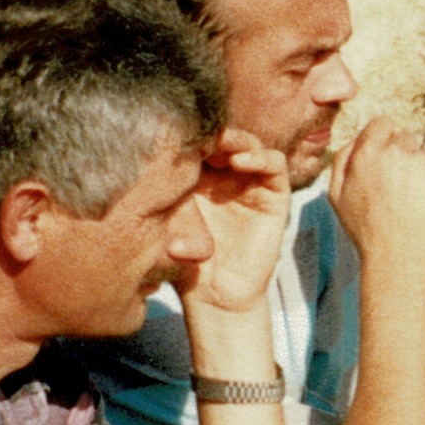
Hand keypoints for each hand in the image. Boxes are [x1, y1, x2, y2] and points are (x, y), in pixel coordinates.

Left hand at [180, 127, 293, 318]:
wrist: (213, 295)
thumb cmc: (184, 259)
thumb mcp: (167, 218)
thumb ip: (164, 188)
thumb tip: (150, 155)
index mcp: (197, 175)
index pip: (198, 139)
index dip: (189, 130)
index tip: (174, 130)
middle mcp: (226, 175)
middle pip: (224, 136)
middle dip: (212, 131)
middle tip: (199, 133)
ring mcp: (252, 183)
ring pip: (250, 144)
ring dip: (236, 139)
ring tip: (220, 145)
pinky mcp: (274, 197)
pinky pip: (274, 165)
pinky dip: (260, 157)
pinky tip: (239, 162)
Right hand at [329, 114, 424, 270]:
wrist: (397, 256)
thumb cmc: (365, 228)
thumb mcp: (336, 195)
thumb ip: (342, 159)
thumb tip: (357, 138)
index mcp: (368, 152)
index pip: (382, 124)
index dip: (383, 140)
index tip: (385, 158)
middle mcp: (396, 150)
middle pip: (404, 138)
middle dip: (401, 156)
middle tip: (396, 189)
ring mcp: (422, 161)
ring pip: (422, 156)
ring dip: (418, 172)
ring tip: (409, 202)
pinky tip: (423, 206)